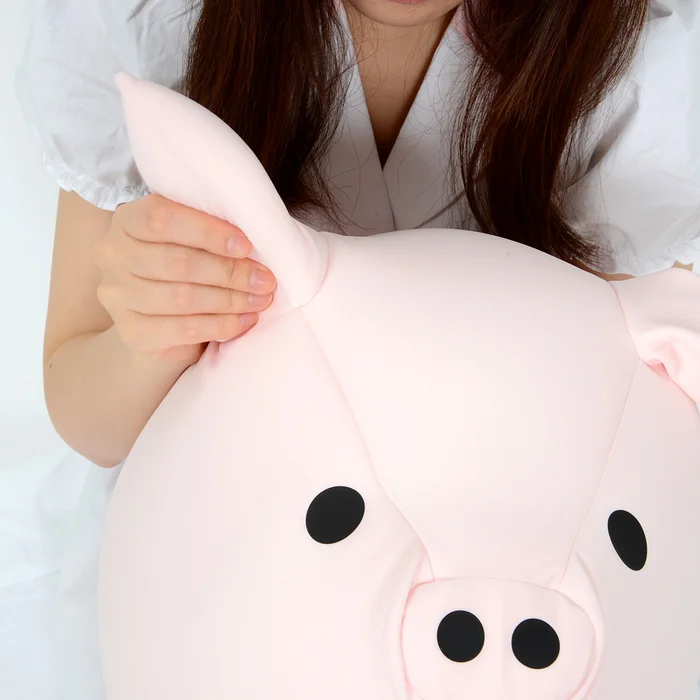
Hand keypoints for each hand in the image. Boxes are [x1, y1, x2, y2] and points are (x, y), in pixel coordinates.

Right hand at [94, 194, 275, 366]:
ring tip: (260, 299)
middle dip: (230, 271)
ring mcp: (117, 296)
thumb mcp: (192, 240)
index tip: (247, 245)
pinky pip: (183, 329)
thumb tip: (258, 233)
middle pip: (177, 262)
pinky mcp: (132, 332)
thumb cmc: (184, 270)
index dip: (208, 231)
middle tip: (265, 279)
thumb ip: (210, 229)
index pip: (162, 218)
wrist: (158, 323)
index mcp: (127, 220)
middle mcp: (112, 255)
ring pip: (182, 297)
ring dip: (230, 300)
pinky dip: (220, 325)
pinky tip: (245, 321)